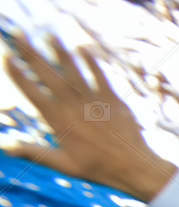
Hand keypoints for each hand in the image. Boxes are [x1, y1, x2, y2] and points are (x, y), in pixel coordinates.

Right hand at [2, 30, 176, 200]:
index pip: (32, 92)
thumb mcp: (63, 164)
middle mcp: (74, 106)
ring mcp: (94, 101)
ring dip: (60, 51)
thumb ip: (34, 152)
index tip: (7, 58)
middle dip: (32, 54)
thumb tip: (5, 147)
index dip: (18, 74)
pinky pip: (101, 76)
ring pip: (73, 70)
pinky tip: (83, 49)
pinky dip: (92, 62)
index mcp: (59, 120)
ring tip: (50, 35)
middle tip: (18, 35)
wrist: (135, 168)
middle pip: (48, 75)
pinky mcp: (113, 100)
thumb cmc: (98, 169)